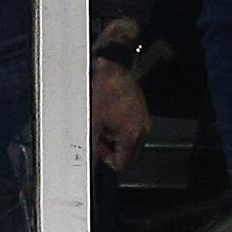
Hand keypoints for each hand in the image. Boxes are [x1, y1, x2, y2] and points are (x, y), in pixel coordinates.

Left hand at [90, 58, 149, 173]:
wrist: (113, 65)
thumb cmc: (105, 88)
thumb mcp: (93, 122)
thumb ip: (92, 147)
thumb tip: (89, 164)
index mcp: (132, 136)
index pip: (121, 166)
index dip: (105, 162)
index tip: (96, 153)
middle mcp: (141, 130)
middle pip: (125, 155)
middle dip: (110, 150)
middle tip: (96, 137)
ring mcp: (142, 119)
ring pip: (126, 141)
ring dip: (112, 137)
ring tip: (101, 121)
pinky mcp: (139, 110)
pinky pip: (128, 128)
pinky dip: (117, 126)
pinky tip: (107, 114)